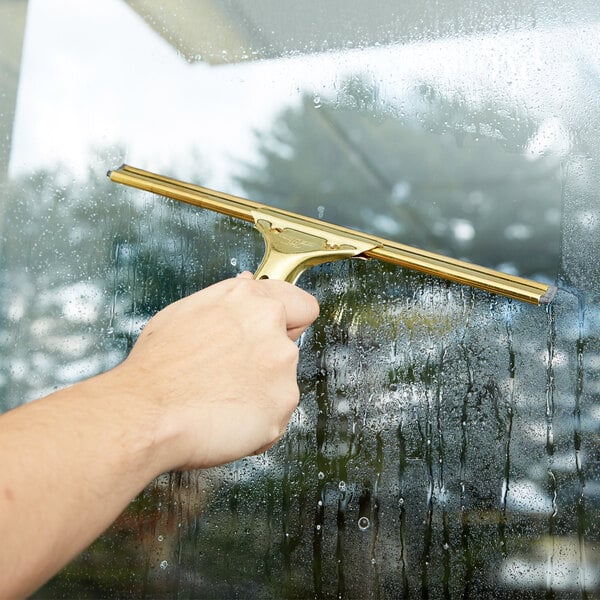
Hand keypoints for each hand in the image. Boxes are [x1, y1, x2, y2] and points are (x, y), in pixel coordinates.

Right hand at [114, 272, 319, 470]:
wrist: (146, 412)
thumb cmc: (158, 366)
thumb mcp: (186, 311)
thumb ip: (229, 298)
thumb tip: (249, 284)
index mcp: (249, 299)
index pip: (302, 305)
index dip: (291, 321)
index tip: (282, 333)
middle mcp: (271, 325)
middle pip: (289, 346)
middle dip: (267, 360)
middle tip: (230, 374)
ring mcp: (281, 364)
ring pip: (282, 382)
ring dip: (262, 391)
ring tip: (221, 397)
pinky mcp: (283, 401)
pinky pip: (278, 413)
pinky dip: (259, 420)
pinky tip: (227, 417)